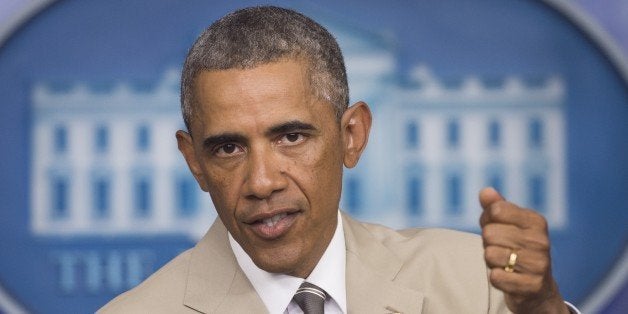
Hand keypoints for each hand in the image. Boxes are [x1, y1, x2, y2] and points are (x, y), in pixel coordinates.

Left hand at [479, 187, 568, 312]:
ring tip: (506, 264)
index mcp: (536, 221)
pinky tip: (509, 278)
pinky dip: (496, 278)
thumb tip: (485, 192)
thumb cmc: (517, 250)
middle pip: (489, 233)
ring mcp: (538, 264)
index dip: (488, 220)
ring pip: (490, 254)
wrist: (537, 288)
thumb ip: (496, 207)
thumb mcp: (509, 225)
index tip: (498, 229)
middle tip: (502, 250)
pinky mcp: (531, 285)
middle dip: (488, 243)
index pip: (496, 211)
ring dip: (491, 261)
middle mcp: (540, 241)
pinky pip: (495, 277)